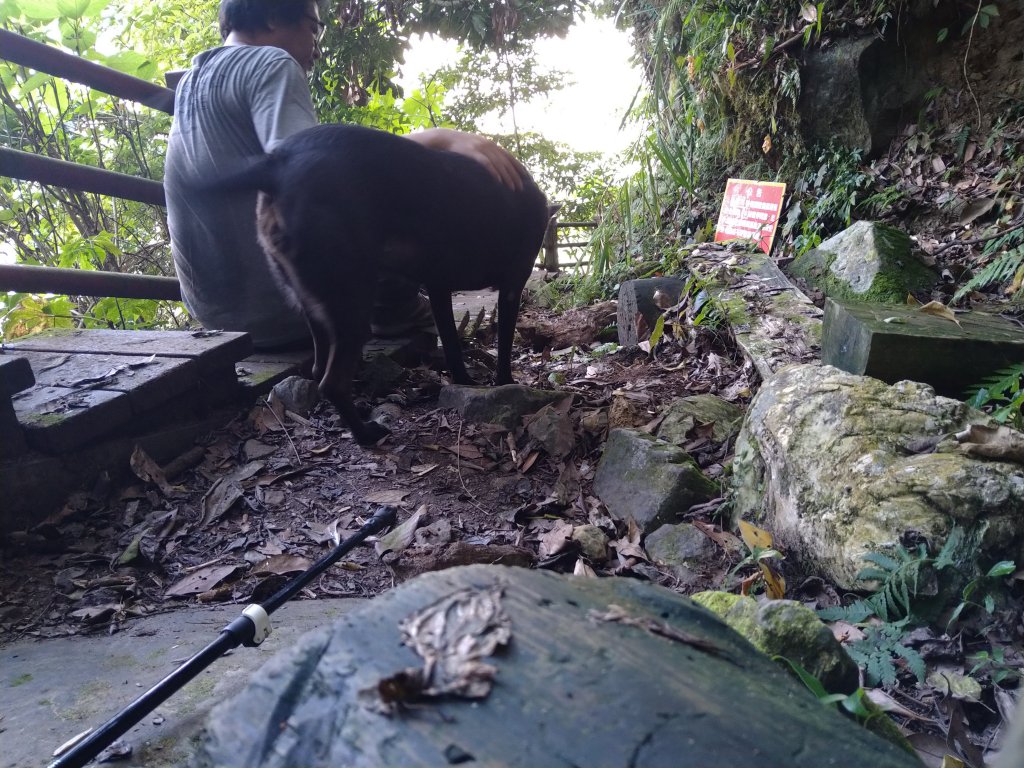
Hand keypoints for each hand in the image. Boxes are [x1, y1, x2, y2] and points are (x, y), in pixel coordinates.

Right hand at [406, 128, 524, 190]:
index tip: (525, 176)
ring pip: (498, 164)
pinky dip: (493, 172)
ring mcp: (480, 148)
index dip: (517, 166)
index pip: (508, 156)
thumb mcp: (473, 148)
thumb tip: (491, 167)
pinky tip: (498, 181)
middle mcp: (488, 145)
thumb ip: (483, 155)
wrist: (443, 138)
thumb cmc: (458, 147)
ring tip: (512, 188)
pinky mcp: (472, 152)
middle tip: (520, 188)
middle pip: (505, 162)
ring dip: (507, 176)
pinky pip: (486, 163)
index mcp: (490, 144)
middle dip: (514, 175)